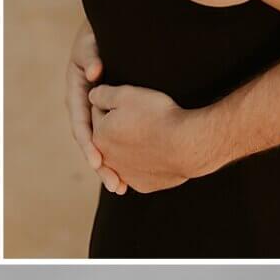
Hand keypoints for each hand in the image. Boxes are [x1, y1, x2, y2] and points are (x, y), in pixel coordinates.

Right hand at [64, 22, 124, 193]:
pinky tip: (131, 171)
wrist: (111, 31)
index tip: (98, 161)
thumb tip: (95, 74)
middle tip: (115, 185)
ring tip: (122, 188)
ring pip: (103, 144)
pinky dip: (121, 155)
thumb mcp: (90, 42)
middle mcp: (84, 107)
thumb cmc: (97, 35)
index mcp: (77, 93)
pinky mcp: (109, 114)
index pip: (80, 124)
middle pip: (91, 143)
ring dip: (111, 167)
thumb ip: (91, 56)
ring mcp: (96, 112)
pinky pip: (113, 137)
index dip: (89, 145)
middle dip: (102, 167)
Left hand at [88, 83, 210, 193]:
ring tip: (146, 133)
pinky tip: (155, 152)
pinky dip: (144, 163)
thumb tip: (92, 96)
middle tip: (140, 115)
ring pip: (123, 156)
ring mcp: (125, 176)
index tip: (129, 100)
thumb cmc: (157, 116)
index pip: (97, 113)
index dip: (113, 103)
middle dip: (117, 126)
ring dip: (129, 146)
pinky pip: (140, 171)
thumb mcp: (127, 95)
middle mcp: (106, 160)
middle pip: (109, 136)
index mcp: (98, 136)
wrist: (186, 145)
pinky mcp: (142, 185)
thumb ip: (102, 94)